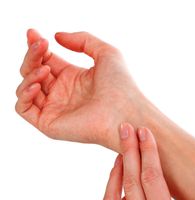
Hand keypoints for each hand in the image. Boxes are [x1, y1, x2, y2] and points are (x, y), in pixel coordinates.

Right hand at [15, 29, 143, 149]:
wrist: (125, 112)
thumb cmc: (121, 86)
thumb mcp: (106, 53)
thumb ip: (82, 40)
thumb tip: (56, 37)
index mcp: (72, 79)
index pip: (45, 61)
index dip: (37, 47)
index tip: (34, 34)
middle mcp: (61, 94)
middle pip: (33, 71)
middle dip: (32, 56)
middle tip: (40, 44)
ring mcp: (54, 110)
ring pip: (25, 88)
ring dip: (29, 73)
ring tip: (45, 69)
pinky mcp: (49, 125)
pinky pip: (24, 109)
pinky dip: (24, 94)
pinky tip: (36, 84)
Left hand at [102, 123, 194, 199]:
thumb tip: (163, 186)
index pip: (152, 180)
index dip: (147, 152)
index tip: (143, 133)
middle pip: (129, 184)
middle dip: (127, 152)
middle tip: (125, 130)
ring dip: (114, 175)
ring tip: (120, 157)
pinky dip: (115, 198)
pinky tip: (121, 187)